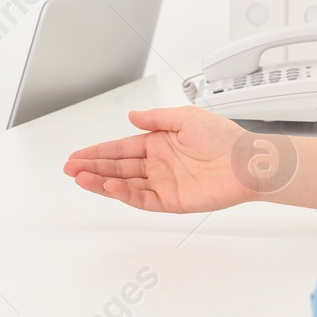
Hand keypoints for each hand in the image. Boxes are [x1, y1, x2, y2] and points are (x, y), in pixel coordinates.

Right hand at [64, 106, 280, 213]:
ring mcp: (164, 184)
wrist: (247, 162)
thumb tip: (131, 116)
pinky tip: (110, 186)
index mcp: (159, 143)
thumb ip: (155, 118)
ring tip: (80, 178)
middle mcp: (158, 164)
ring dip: (101, 182)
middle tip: (70, 168)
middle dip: (92, 168)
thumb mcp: (185, 117)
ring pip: (125, 184)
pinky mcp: (173, 201)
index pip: (120, 149)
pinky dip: (125, 194)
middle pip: (117, 168)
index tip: (77, 155)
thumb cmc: (224, 138)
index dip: (98, 152)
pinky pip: (143, 199)